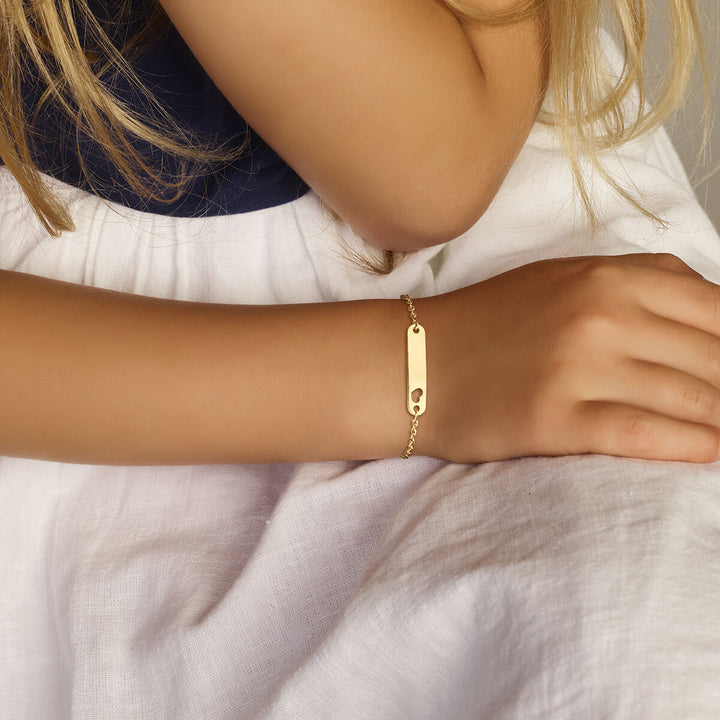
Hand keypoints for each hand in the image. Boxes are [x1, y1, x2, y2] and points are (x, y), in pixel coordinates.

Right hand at [420, 253, 719, 463]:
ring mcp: (579, 367)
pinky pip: (646, 435)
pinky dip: (690, 447)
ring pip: (692, 399)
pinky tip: (708, 453)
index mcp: (608, 276)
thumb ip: (638, 282)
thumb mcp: (563, 278)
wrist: (418, 363)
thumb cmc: (490, 324)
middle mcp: (601, 315)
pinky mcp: (556, 419)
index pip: (718, 310)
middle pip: (714, 358)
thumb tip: (714, 310)